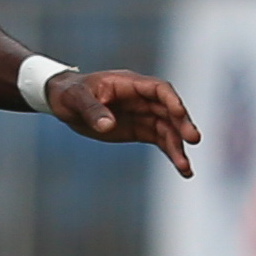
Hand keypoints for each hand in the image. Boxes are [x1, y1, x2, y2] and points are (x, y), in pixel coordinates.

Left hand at [45, 69, 200, 178]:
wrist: (63, 102)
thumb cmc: (69, 94)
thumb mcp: (76, 99)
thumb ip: (92, 111)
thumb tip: (107, 125)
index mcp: (128, 84)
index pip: (158, 89)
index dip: (171, 100)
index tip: (180, 113)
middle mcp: (141, 98)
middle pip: (169, 110)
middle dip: (181, 124)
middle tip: (192, 139)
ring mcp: (143, 114)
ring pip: (168, 129)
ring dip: (177, 147)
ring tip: (185, 169)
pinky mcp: (140, 130)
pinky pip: (161, 141)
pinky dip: (172, 154)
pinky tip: (184, 171)